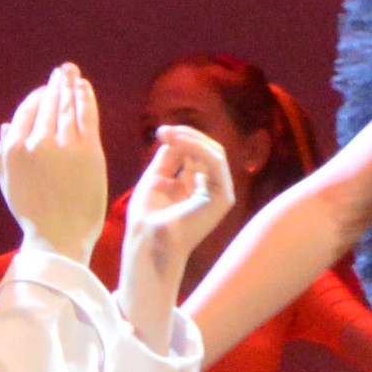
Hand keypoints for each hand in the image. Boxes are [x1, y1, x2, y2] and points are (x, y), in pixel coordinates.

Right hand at [0, 65, 110, 262]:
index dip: (38, 97)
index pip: (27, 111)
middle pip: (49, 104)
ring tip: (73, 74)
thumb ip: (3, 152)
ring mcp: (63, 145)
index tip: (46, 88)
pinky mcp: (88, 151)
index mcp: (13, 149)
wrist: (59, 237)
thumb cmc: (33, 213)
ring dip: (71, 85)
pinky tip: (85, 87)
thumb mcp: (8, 182)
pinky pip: (87, 115)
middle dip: (57, 83)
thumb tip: (6, 125)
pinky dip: (86, 97)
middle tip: (64, 70)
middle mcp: (36, 142)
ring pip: (68, 106)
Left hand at [120, 126, 235, 274]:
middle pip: (209, 150)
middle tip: (165, 131)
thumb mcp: (157, 177)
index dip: (182, 138)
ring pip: (215, 153)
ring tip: (172, 135)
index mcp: (196, 186)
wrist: (148, 240)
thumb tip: (173, 132)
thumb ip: (168, 155)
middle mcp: (210, 189)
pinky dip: (199, 148)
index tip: (161, 131)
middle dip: (187, 136)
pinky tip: (180, 142)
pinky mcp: (222, 198)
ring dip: (193, 139)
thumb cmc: (148, 216)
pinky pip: (216, 163)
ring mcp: (219, 194)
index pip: (198, 152)